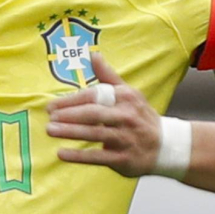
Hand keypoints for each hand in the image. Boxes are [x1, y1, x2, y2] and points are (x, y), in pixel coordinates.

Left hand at [46, 53, 161, 177]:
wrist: (165, 146)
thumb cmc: (141, 117)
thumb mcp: (129, 93)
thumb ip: (108, 76)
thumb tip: (93, 55)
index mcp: (126, 98)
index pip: (95, 96)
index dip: (71, 101)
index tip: (52, 105)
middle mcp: (126, 116)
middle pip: (93, 114)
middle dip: (69, 115)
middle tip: (49, 117)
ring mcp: (126, 138)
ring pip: (94, 133)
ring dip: (70, 132)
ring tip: (50, 130)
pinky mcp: (123, 158)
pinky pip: (98, 157)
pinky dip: (79, 155)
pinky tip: (61, 153)